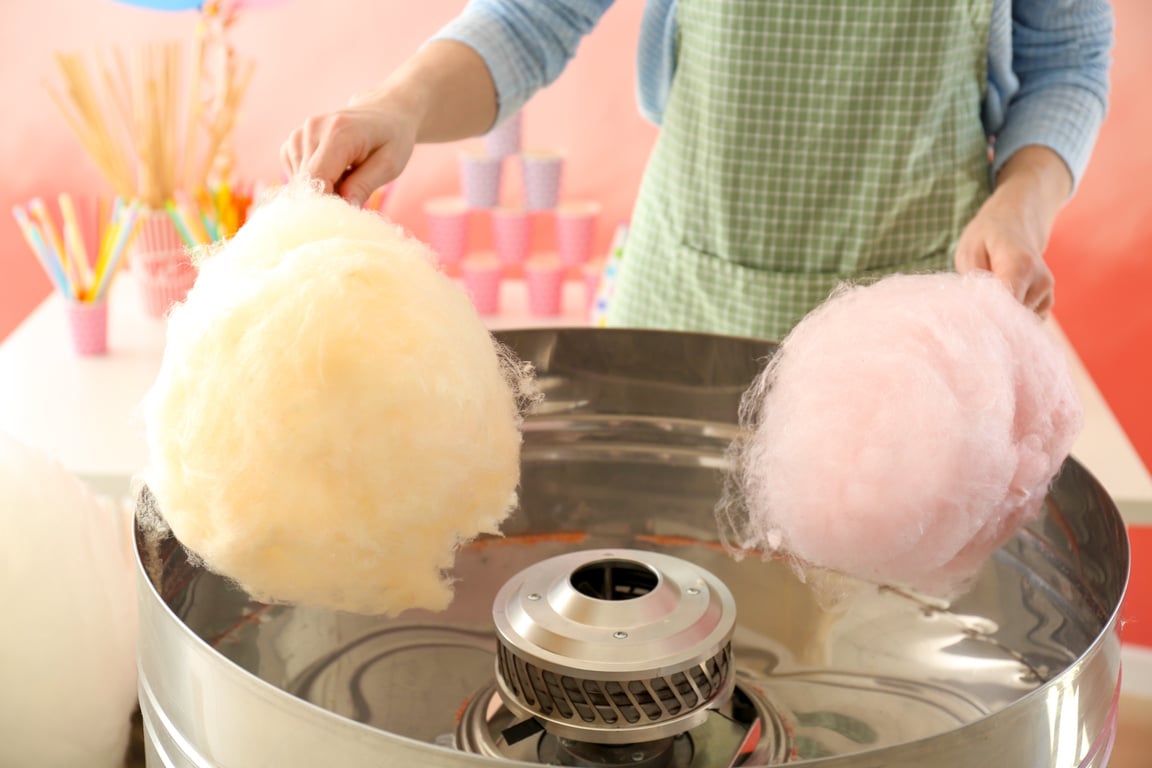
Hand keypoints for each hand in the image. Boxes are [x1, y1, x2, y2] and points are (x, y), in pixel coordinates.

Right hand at [280, 41, 498, 208]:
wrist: (384, 113)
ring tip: (347, 180)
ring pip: (298, 181)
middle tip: (352, 199)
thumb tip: (344, 206)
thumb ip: (365, 184)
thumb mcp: (390, 164)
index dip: (323, 204)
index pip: (316, 177)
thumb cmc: (392, 139)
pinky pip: (295, 174)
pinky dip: (312, 182)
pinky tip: (334, 174)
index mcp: (339, 132)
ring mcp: (300, 133)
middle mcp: (313, 129)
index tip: (340, 218)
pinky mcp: (294, 141)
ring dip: (319, 190)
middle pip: (305, 182)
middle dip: (325, 199)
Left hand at [954, 146, 1072, 317]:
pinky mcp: (1046, 302)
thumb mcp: (969, 252)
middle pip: (1013, 319)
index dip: (986, 319)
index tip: (968, 321)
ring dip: (1001, 318)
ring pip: (1019, 323)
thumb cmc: (987, 236)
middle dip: (991, 320)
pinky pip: (1025, 322)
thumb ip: (974, 281)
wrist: (1016, 222)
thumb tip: (977, 310)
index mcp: (1020, 266)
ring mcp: (1047, 292)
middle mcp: (1040, 281)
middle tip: (970, 312)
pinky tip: (999, 303)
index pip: (1006, 306)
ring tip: (986, 299)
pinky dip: (1010, 318)